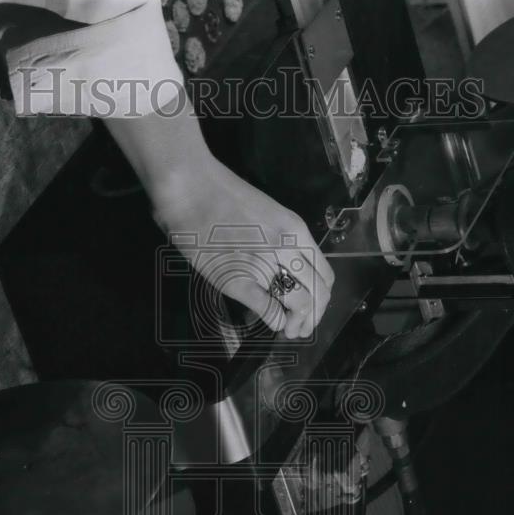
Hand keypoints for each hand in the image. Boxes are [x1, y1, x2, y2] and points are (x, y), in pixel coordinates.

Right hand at [149, 156, 334, 338]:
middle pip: (317, 294)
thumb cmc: (222, 194)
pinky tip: (272, 322)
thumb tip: (290, 272)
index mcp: (295, 231)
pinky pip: (268, 309)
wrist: (188, 185)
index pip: (325, 275)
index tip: (311, 308)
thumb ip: (283, 241)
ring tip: (288, 329)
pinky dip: (275, 321)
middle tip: (300, 326)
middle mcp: (286, 248)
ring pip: (299, 304)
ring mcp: (262, 264)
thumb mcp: (268, 213)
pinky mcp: (237, 278)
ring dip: (297, 323)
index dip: (322, 298)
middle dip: (312, 317)